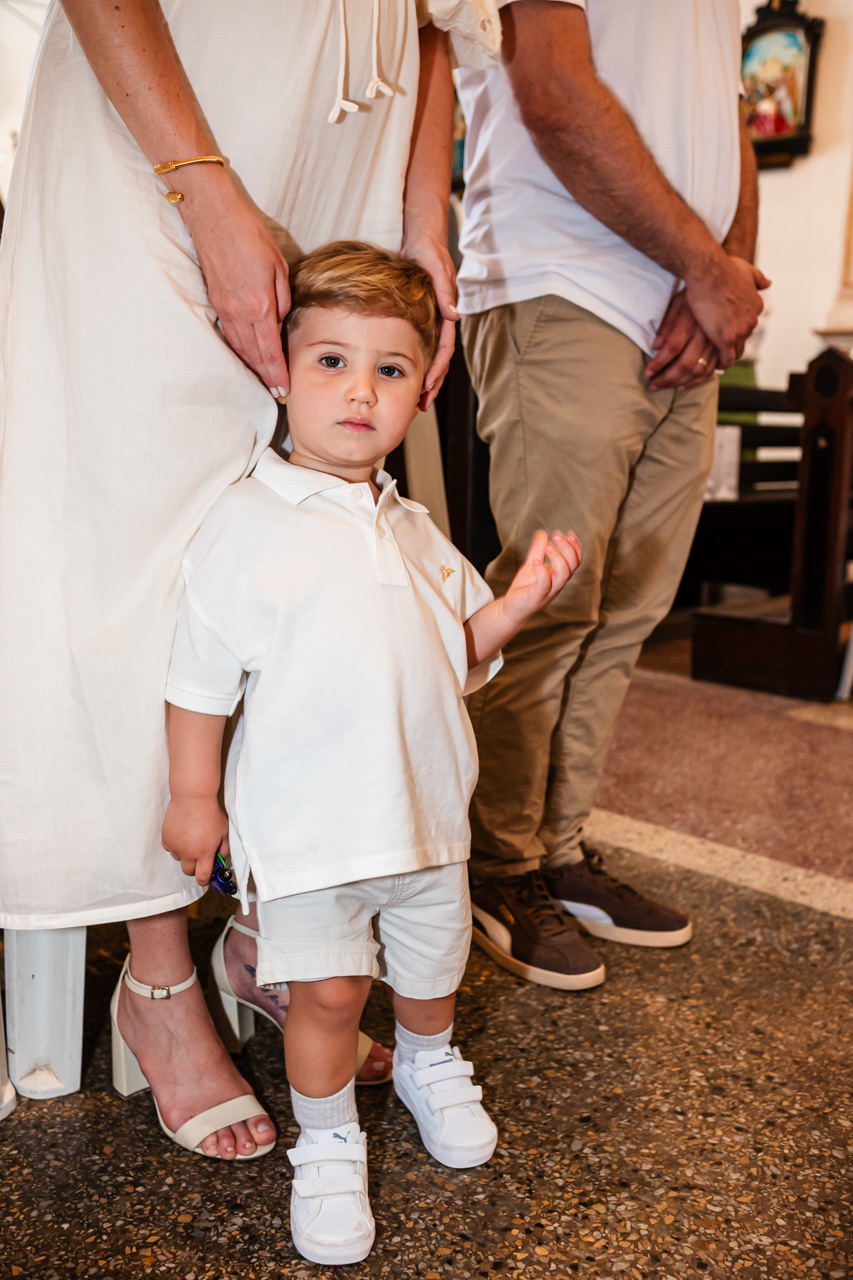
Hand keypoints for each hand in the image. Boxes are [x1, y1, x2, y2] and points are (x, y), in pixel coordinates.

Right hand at [162, 796, 228, 886]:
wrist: (192, 798)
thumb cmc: (210, 813)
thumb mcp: (224, 832)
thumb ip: (223, 849)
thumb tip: (220, 859)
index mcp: (204, 853)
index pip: (202, 877)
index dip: (204, 880)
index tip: (206, 877)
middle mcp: (188, 852)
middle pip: (188, 872)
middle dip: (195, 868)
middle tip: (200, 858)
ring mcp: (175, 846)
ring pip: (179, 859)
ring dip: (185, 855)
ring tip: (192, 840)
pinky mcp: (166, 838)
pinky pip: (170, 848)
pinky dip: (175, 845)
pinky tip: (182, 835)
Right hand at [181, 174, 290, 398]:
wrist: (212, 215)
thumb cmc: (249, 234)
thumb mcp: (278, 264)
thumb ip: (282, 297)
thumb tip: (281, 320)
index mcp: (259, 304)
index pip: (271, 350)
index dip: (278, 372)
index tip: (284, 389)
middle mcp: (240, 312)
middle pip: (254, 355)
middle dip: (266, 377)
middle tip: (276, 394)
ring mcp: (225, 308)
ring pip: (240, 348)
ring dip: (252, 368)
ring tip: (262, 383)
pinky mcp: (215, 301)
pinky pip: (230, 335)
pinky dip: (239, 351)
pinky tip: (245, 359)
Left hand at [402, 230, 458, 410]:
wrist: (423, 239)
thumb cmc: (429, 250)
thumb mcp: (436, 268)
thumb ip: (445, 291)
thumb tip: (454, 316)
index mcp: (446, 312)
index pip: (445, 347)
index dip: (438, 369)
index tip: (429, 386)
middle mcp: (442, 319)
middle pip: (440, 358)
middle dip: (433, 382)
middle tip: (422, 404)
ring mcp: (433, 320)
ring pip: (432, 355)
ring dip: (427, 377)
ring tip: (418, 398)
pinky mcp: (424, 318)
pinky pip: (422, 345)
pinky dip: (418, 361)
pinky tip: (409, 374)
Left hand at [501, 530, 581, 625]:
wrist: (512, 609)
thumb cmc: (524, 588)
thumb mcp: (531, 565)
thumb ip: (538, 550)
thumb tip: (543, 533)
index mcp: (559, 575)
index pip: (576, 560)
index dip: (575, 547)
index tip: (568, 533)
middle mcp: (557, 583)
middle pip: (573, 565)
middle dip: (568, 548)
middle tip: (556, 535)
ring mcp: (549, 590)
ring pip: (564, 575)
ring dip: (558, 558)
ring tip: (548, 546)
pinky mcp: (537, 596)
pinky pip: (545, 584)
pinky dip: (542, 572)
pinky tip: (535, 562)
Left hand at [645, 291, 717, 390]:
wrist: (722, 277)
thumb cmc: (697, 289)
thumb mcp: (678, 303)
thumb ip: (667, 325)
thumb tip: (655, 346)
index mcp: (691, 322)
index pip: (671, 349)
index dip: (658, 363)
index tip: (647, 373)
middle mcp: (706, 333)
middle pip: (686, 364)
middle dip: (667, 379)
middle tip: (654, 386)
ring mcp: (718, 339)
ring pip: (700, 370)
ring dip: (682, 382)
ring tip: (668, 386)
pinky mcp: (727, 343)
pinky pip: (715, 367)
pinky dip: (701, 378)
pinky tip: (688, 383)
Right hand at [684, 252, 769, 369]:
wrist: (709, 272)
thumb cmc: (723, 268)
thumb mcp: (746, 269)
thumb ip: (758, 278)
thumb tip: (768, 283)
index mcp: (756, 306)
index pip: (748, 323)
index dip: (738, 329)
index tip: (728, 332)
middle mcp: (752, 320)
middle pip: (744, 338)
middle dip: (733, 342)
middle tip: (720, 347)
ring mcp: (740, 331)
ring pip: (737, 351)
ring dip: (728, 356)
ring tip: (716, 359)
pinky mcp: (726, 339)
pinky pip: (727, 359)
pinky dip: (722, 363)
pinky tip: (714, 364)